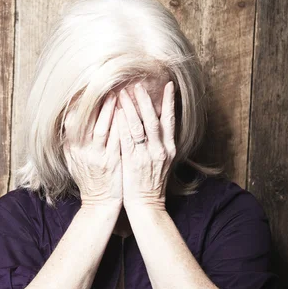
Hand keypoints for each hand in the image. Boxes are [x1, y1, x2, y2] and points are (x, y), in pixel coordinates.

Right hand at [62, 92, 122, 207]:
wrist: (99, 203)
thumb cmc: (89, 180)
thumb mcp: (74, 161)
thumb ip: (71, 142)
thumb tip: (69, 120)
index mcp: (71, 148)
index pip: (71, 120)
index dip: (77, 103)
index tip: (84, 88)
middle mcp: (82, 151)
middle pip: (86, 120)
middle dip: (95, 100)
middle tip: (104, 83)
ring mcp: (97, 156)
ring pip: (102, 127)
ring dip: (110, 108)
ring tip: (118, 92)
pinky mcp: (112, 161)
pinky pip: (117, 139)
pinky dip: (122, 124)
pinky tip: (129, 112)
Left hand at [115, 81, 175, 210]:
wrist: (146, 205)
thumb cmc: (150, 183)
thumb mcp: (160, 162)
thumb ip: (158, 144)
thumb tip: (155, 126)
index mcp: (169, 148)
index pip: (170, 120)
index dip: (169, 102)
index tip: (169, 86)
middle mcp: (160, 149)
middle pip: (153, 119)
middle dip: (145, 100)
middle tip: (138, 83)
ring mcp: (147, 155)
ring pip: (140, 126)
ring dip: (131, 107)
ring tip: (124, 92)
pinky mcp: (133, 161)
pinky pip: (127, 138)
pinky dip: (122, 124)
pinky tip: (117, 112)